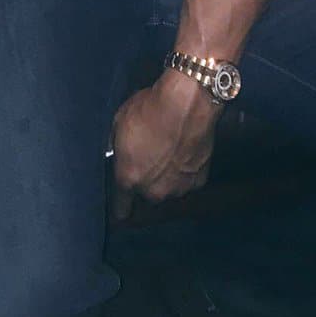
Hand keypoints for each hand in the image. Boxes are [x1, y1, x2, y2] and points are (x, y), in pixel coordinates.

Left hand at [110, 70, 220, 219]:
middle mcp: (153, 190)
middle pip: (146, 195)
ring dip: (165, 178)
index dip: (119, 208)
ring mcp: (178, 188)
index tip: (119, 213)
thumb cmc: (149, 109)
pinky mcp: (198, 181)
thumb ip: (117, 147)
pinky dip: (184, 171)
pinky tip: (182, 152)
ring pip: (168, 189)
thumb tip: (119, 153)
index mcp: (129, 177)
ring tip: (167, 152)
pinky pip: (186, 181)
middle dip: (145, 182)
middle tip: (148, 160)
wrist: (186, 103)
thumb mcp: (119, 123)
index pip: (121, 205)